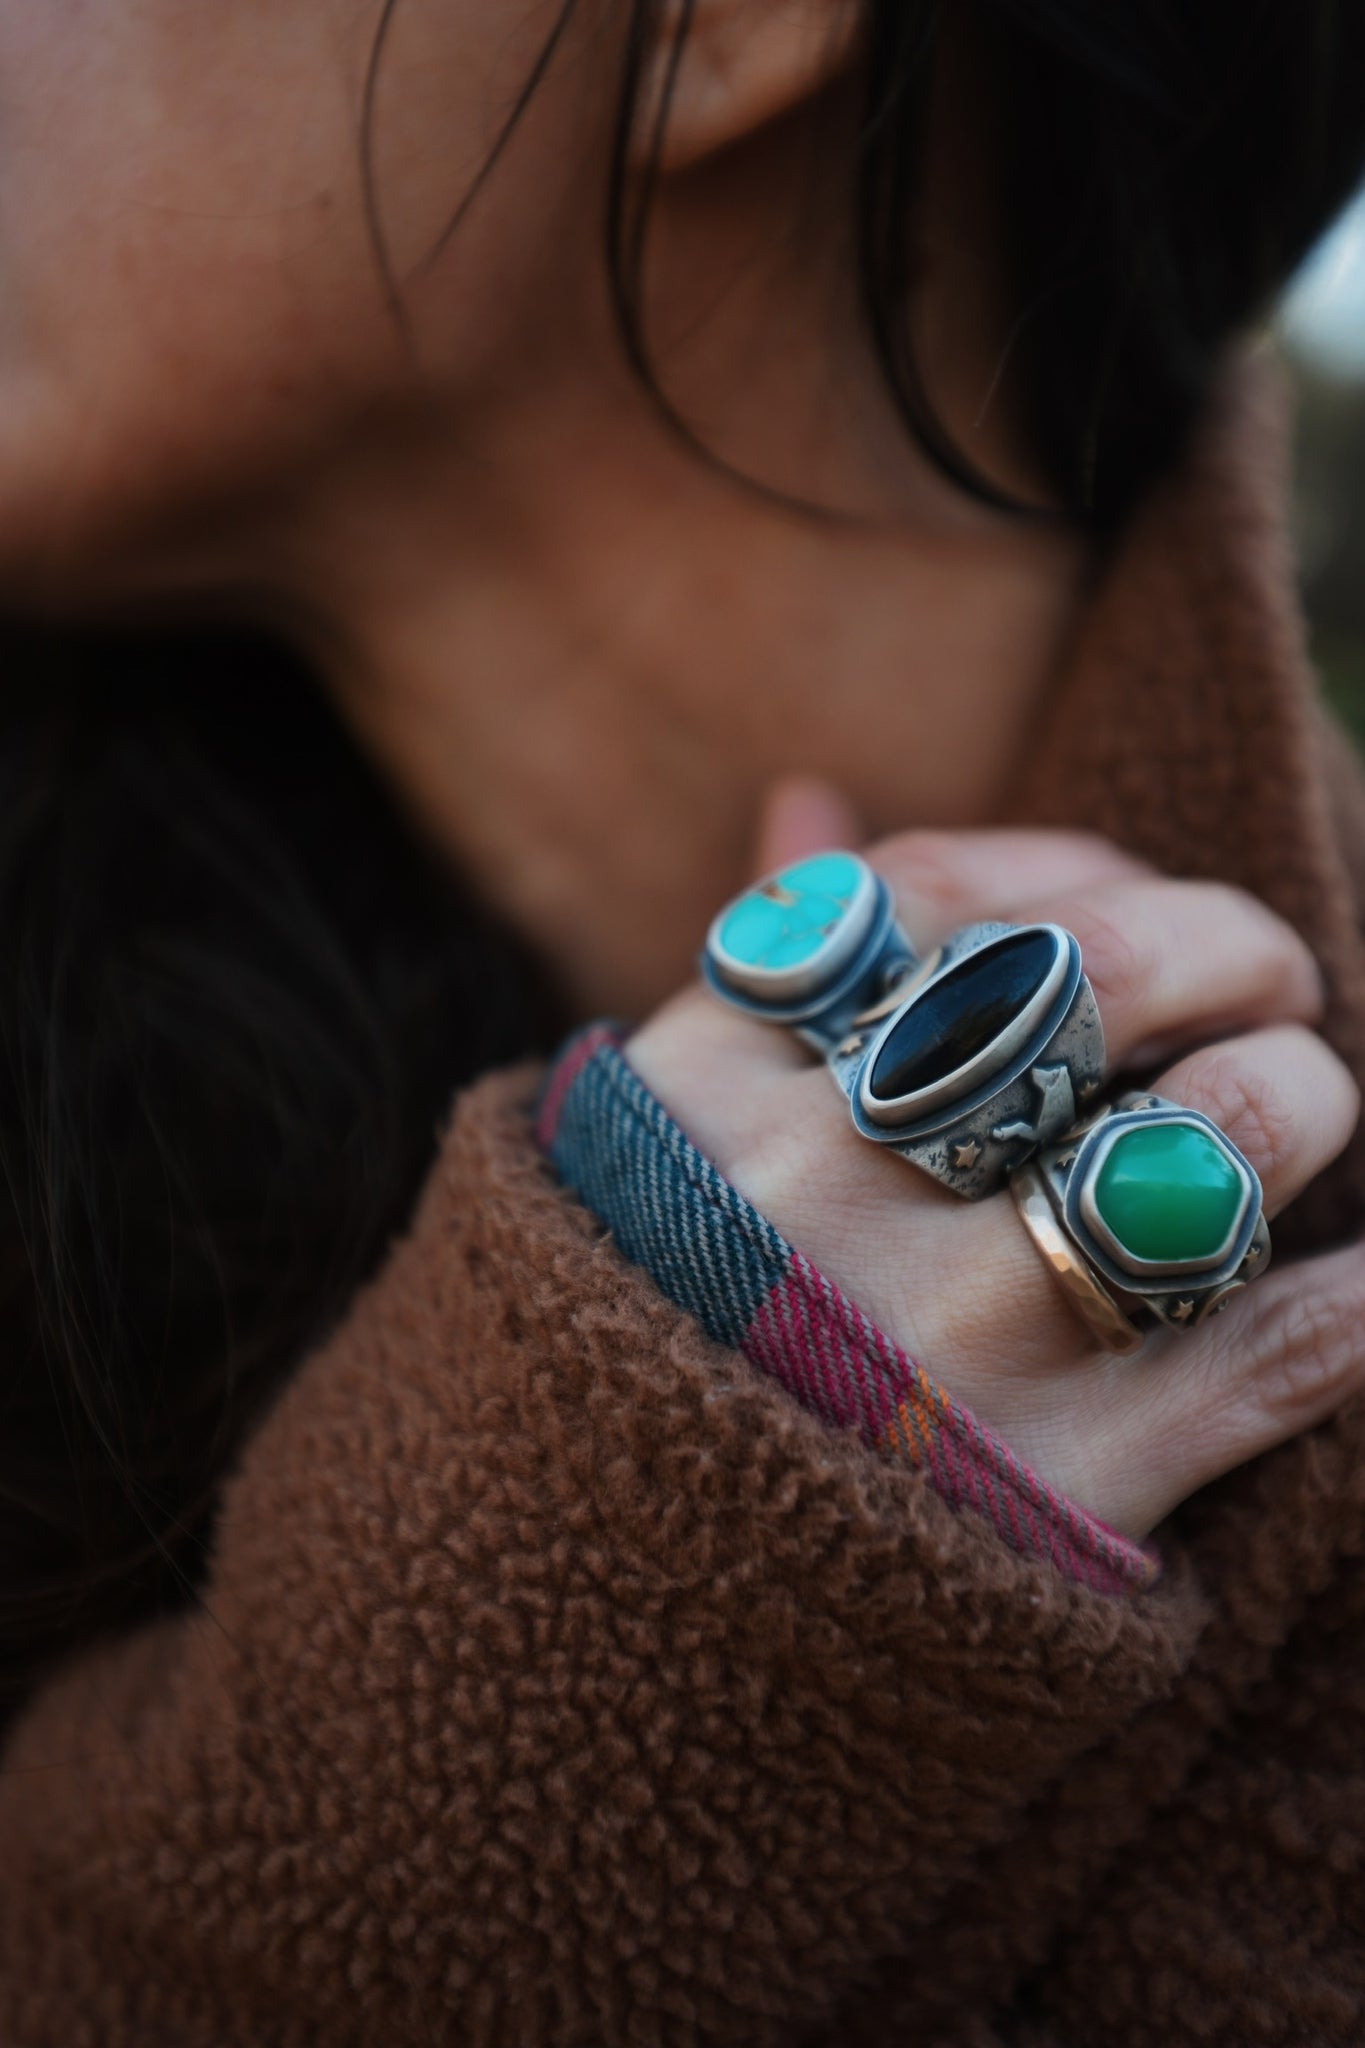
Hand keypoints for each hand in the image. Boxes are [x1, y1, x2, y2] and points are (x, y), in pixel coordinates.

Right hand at [628, 788, 1360, 1538]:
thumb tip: (813, 805)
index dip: (1070, 869)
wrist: (602, 1628)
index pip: (939, 890)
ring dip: (1302, 1097)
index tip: (1118, 897)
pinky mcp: (1068, 1487)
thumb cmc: (643, 1349)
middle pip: (1101, 974)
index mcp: (716, 1088)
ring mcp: (954, 1337)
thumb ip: (746, 974)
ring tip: (1298, 1114)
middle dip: (1228, 944)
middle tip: (1267, 982)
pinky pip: (1289, 1348)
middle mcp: (834, 1191)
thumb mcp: (649, 1151)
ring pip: (1217, 1135)